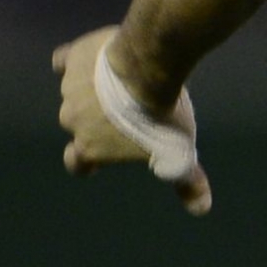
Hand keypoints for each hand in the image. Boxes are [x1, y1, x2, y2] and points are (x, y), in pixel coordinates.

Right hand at [51, 25, 211, 215]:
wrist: (151, 69)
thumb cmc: (162, 117)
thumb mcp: (178, 155)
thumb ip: (186, 182)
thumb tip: (202, 209)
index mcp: (89, 148)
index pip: (74, 163)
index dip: (85, 161)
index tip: (98, 155)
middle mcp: (72, 120)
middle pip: (76, 125)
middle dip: (95, 119)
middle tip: (123, 110)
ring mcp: (70, 89)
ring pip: (73, 93)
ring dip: (90, 90)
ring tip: (119, 81)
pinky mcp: (73, 59)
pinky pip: (64, 61)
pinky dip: (74, 61)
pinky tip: (91, 57)